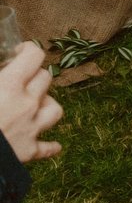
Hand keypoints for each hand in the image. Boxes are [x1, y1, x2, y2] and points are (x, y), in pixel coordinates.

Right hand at [1, 42, 61, 165]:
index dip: (27, 50)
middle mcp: (26, 104)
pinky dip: (48, 144)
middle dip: (33, 75)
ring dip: (46, 103)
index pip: (34, 57)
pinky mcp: (28, 152)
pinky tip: (45, 143)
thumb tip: (0, 71)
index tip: (17, 53)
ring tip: (33, 103)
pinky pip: (48, 147)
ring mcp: (31, 129)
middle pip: (46, 79)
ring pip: (55, 109)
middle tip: (19, 78)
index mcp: (9, 86)